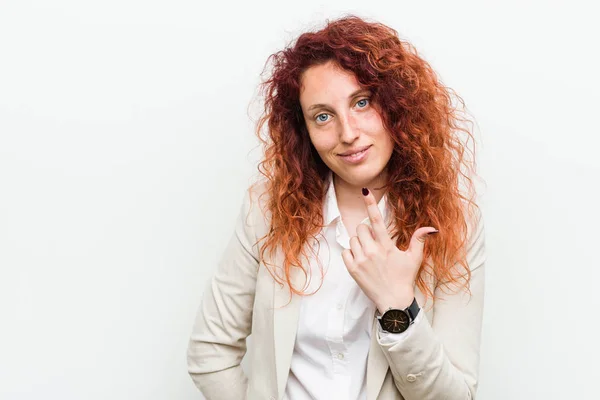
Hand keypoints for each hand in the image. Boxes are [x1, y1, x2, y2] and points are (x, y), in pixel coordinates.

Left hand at [341, 187, 437, 312]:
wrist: (393, 301)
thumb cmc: (404, 279)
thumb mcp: (414, 259)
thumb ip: (419, 240)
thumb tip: (430, 228)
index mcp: (386, 246)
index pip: (377, 220)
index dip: (371, 205)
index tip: (365, 192)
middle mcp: (372, 251)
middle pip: (361, 228)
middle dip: (366, 231)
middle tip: (374, 241)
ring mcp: (361, 261)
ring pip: (353, 239)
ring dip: (359, 242)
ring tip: (369, 252)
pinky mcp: (352, 269)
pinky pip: (346, 252)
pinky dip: (351, 253)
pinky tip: (361, 260)